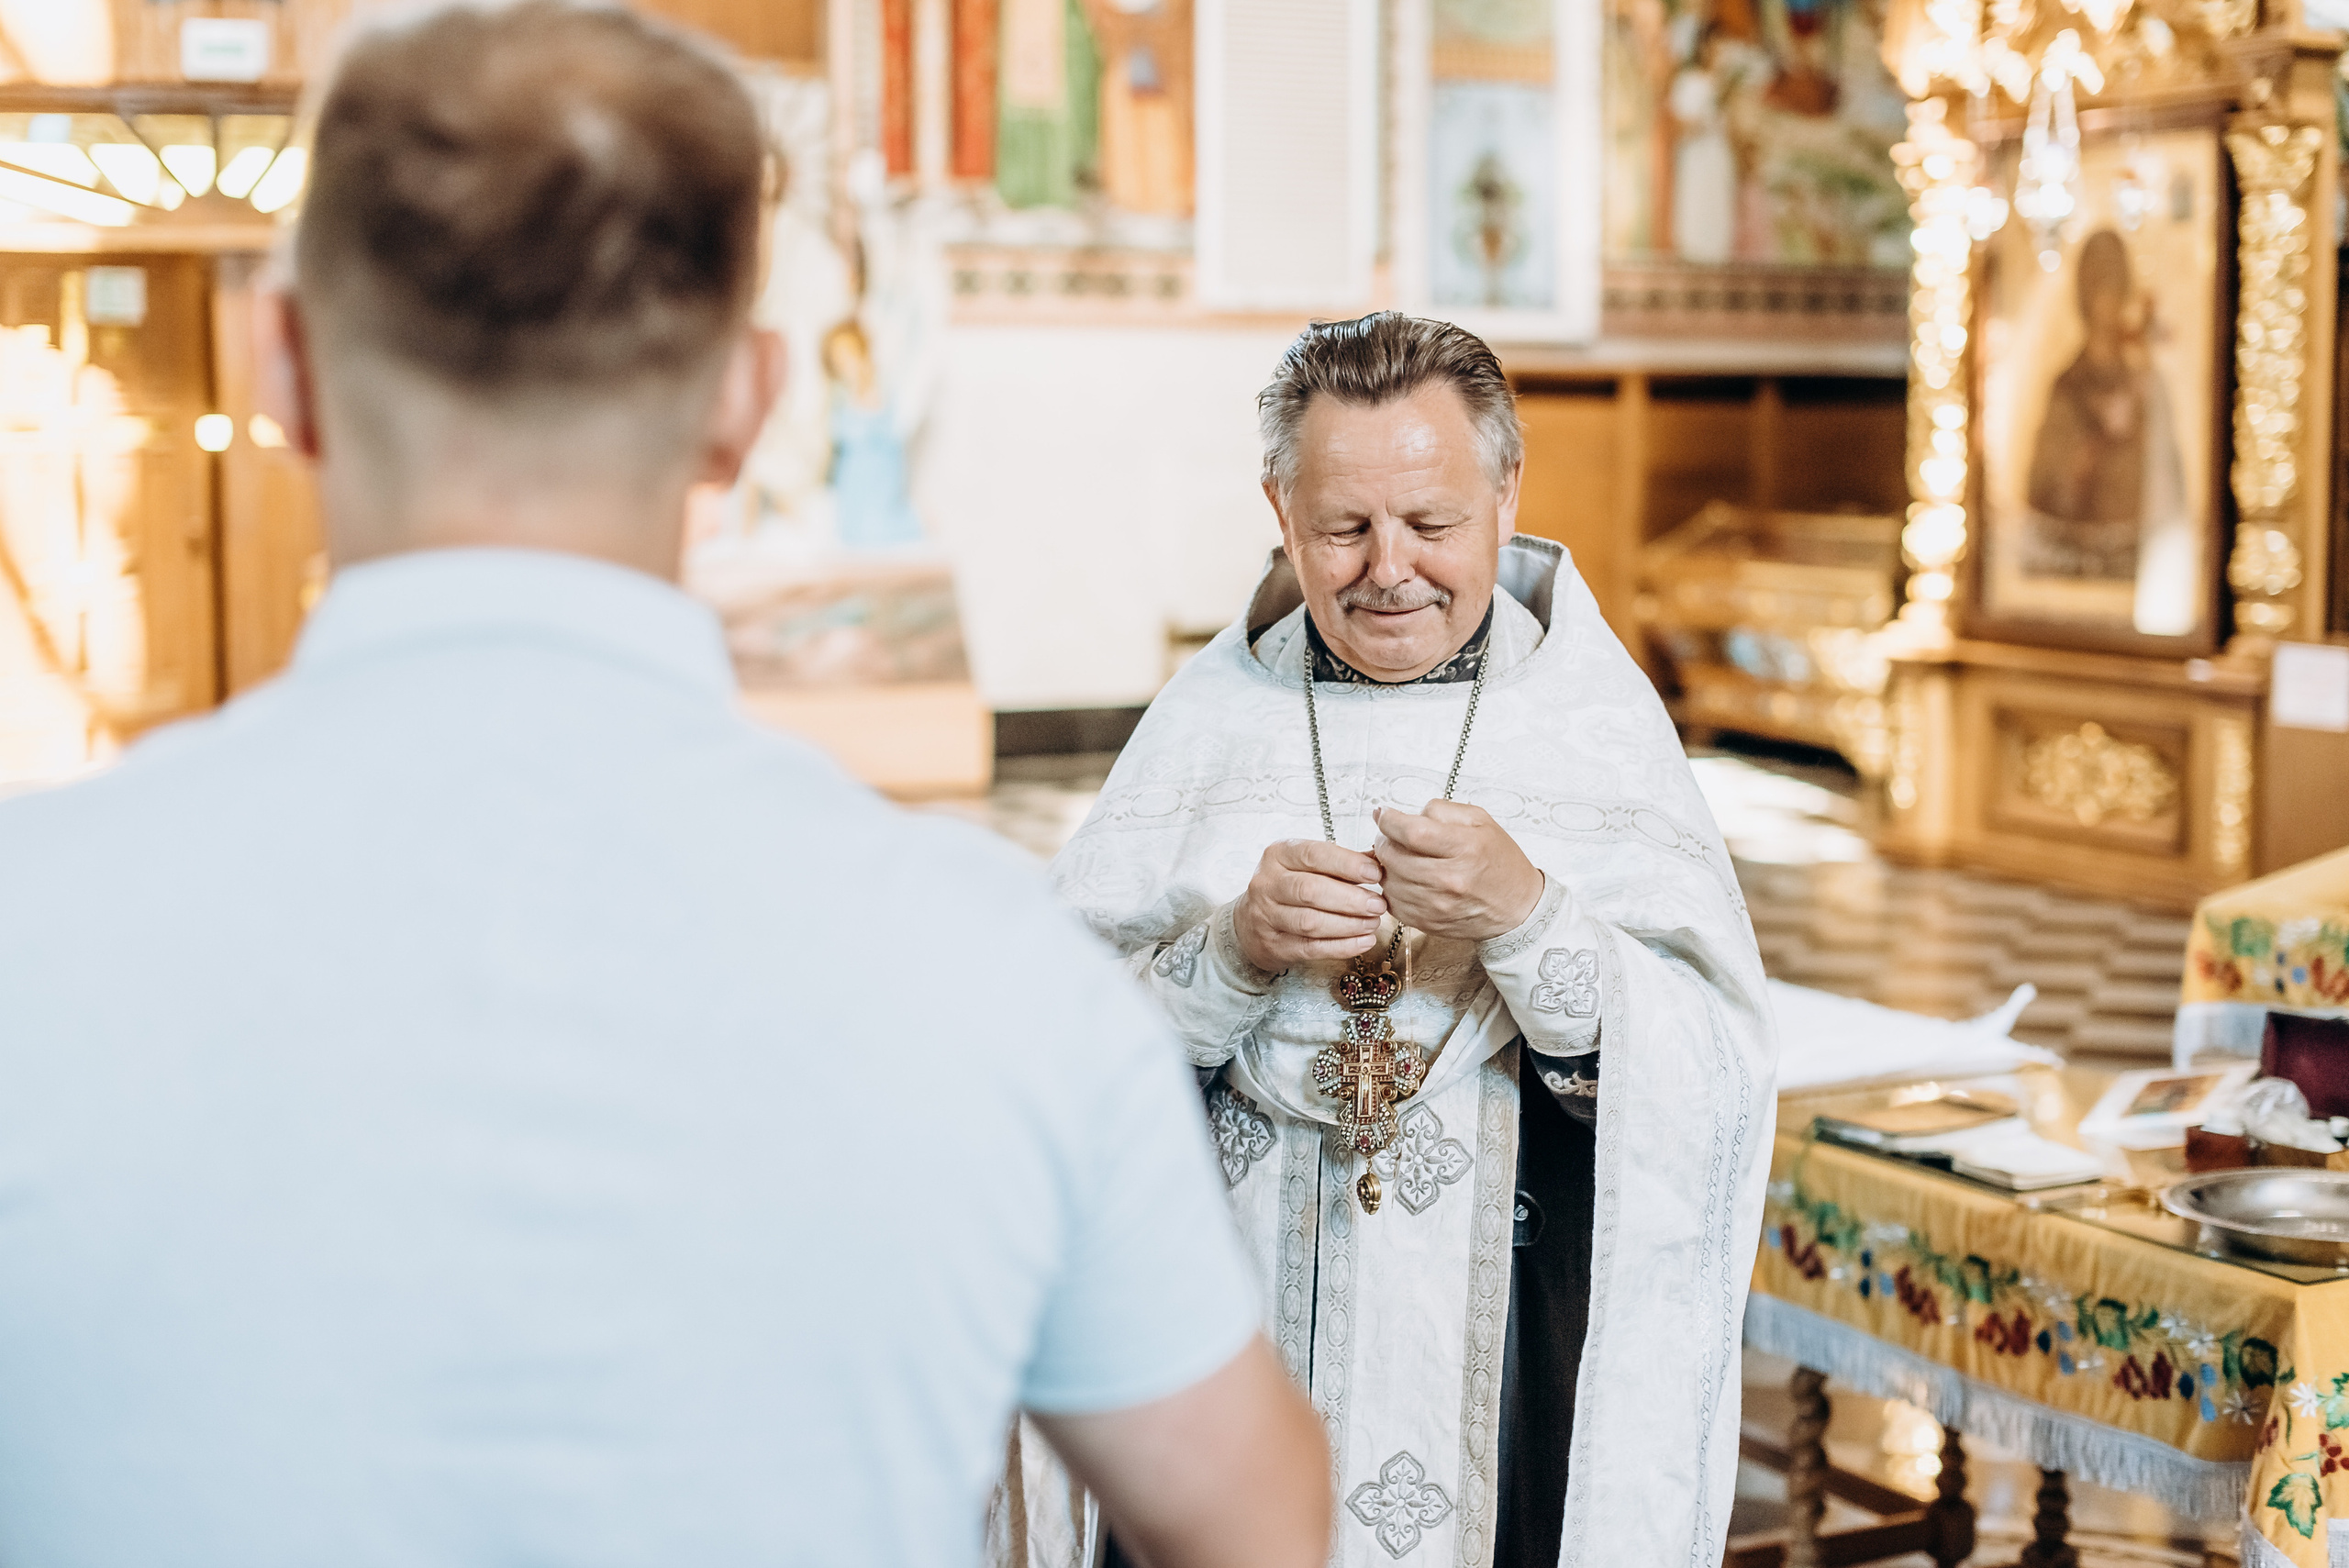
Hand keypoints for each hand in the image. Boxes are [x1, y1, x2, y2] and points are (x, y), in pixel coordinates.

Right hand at [1232, 839, 1386, 973]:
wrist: (1249, 924)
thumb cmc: (1288, 889)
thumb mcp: (1306, 866)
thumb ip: (1341, 862)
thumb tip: (1381, 858)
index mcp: (1278, 855)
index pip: (1313, 855)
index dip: (1346, 864)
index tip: (1375, 874)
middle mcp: (1267, 884)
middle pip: (1310, 891)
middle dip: (1350, 899)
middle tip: (1379, 905)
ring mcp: (1266, 916)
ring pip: (1310, 922)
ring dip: (1348, 924)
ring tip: (1373, 923)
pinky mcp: (1273, 946)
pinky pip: (1311, 948)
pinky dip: (1341, 946)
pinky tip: (1363, 941)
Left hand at [1373, 801, 1543, 943]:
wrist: (1516, 907)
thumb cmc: (1499, 862)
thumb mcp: (1480, 821)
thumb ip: (1441, 810)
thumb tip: (1404, 813)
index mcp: (1464, 848)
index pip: (1411, 831)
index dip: (1388, 820)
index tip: (1384, 814)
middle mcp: (1448, 879)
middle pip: (1392, 856)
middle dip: (1385, 840)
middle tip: (1393, 835)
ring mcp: (1435, 905)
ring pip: (1387, 879)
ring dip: (1387, 865)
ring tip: (1403, 857)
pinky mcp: (1425, 922)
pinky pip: (1391, 901)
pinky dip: (1393, 887)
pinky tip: (1408, 878)